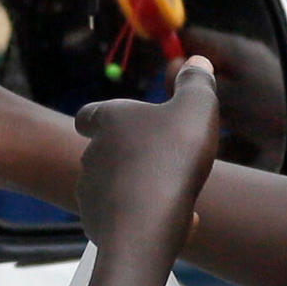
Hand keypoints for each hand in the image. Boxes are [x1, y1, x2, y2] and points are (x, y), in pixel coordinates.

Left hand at [73, 57, 222, 260]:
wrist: (146, 223)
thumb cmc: (172, 157)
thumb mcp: (196, 108)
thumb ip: (197, 83)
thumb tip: (197, 61)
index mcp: (110, 120)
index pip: (90, 113)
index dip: (101, 117)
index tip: (114, 122)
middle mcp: (92, 153)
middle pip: (104, 151)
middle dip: (129, 157)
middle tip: (162, 162)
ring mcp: (89, 191)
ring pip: (112, 187)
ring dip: (138, 190)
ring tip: (172, 197)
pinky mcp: (94, 224)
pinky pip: (121, 219)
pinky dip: (142, 219)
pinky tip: (175, 224)